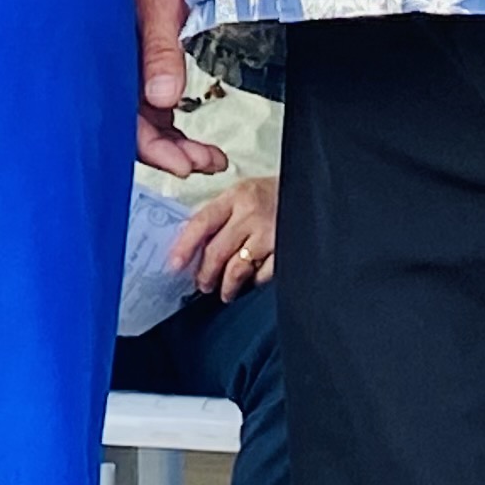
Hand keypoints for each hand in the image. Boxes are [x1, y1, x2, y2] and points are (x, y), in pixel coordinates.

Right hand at [128, 0, 227, 181]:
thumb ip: (159, 48)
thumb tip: (160, 100)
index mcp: (111, 42)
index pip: (121, 112)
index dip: (151, 146)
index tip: (185, 164)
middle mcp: (116, 48)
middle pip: (131, 117)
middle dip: (167, 147)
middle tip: (207, 161)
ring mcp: (129, 43)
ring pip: (142, 105)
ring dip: (172, 132)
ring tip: (205, 151)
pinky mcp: (144, 33)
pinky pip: (148, 82)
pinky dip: (168, 106)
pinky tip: (184, 114)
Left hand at [169, 174, 277, 299]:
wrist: (310, 192)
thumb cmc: (273, 195)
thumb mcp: (244, 194)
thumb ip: (221, 214)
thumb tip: (194, 243)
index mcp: (235, 197)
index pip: (201, 222)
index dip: (184, 245)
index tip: (174, 263)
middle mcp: (251, 214)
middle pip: (217, 251)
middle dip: (205, 274)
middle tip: (201, 284)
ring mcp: (269, 233)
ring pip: (238, 268)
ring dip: (227, 285)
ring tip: (224, 292)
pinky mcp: (286, 250)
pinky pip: (263, 274)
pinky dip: (254, 282)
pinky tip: (251, 282)